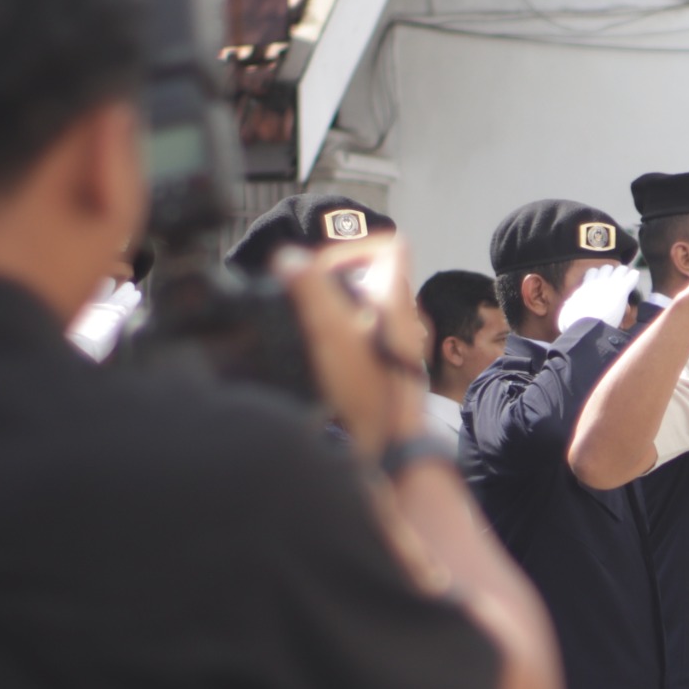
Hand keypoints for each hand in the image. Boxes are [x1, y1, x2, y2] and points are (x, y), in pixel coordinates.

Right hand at [282, 235, 423, 461]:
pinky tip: (319, 350)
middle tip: (307, 293)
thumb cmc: (367, 389)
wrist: (390, 442)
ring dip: (334, 306)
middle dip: (335, 277)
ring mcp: (395, 341)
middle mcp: (400, 316)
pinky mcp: (384, 364)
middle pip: (373, 274)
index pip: (391, 246)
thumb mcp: (330, 332)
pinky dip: (339, 331)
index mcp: (394, 299)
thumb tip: (288, 256)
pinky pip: (361, 332)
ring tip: (309, 322)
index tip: (323, 267)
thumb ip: (310, 290)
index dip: (353, 247)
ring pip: (365, 304)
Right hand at [557, 262, 635, 334]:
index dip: (598, 275)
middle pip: (606, 268)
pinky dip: (633, 277)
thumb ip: (570, 306)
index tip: (601, 280)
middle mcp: (598, 283)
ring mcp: (610, 285)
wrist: (584, 326)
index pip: (592, 273)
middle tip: (616, 278)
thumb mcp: (567, 312)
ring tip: (627, 276)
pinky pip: (631, 277)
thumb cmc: (574, 323)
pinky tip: (634, 276)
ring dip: (623, 272)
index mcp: (585, 287)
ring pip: (620, 269)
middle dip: (612, 272)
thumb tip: (568, 304)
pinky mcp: (621, 290)